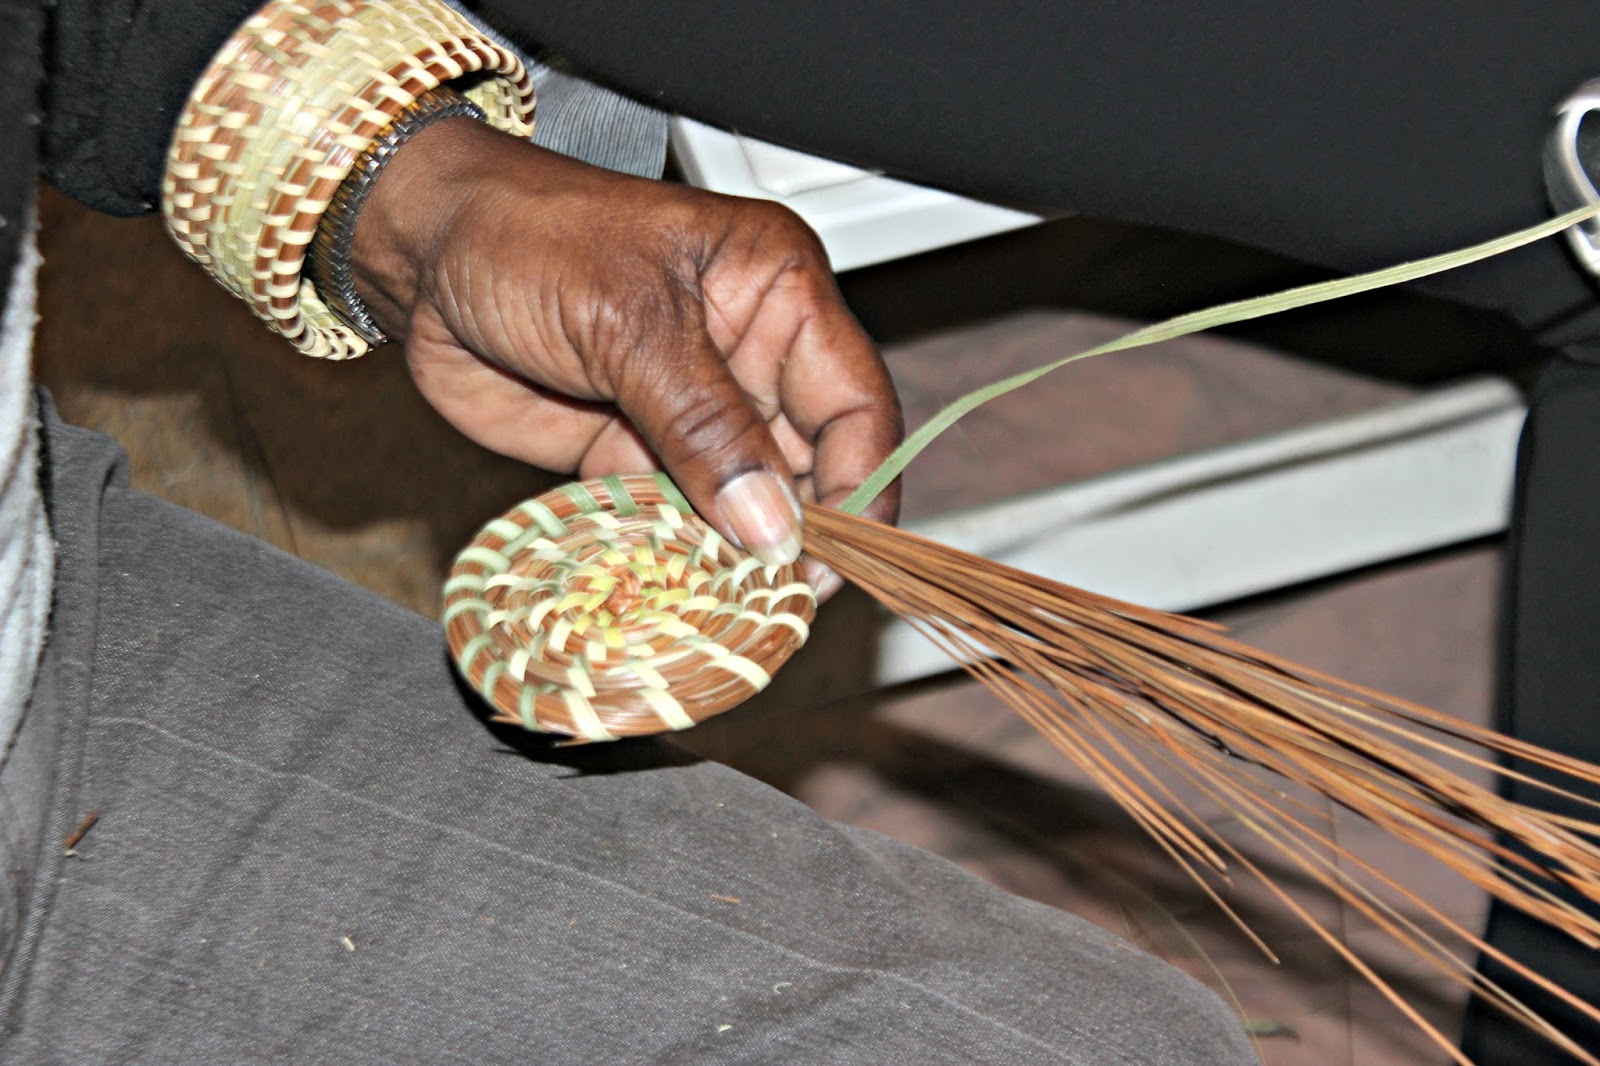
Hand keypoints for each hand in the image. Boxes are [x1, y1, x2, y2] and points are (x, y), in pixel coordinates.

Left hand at [350, 118, 901, 595]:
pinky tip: (679, 592)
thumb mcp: (630, 325)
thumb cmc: (527, 239)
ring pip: (748, 501)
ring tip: (734, 610)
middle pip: (812, 464)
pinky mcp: (638, 452)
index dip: (861, 486)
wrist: (419, 252)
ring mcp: (695, 409)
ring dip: (740, 557)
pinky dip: (682, 557)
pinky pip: (680, 518)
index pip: (856, 404)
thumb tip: (774, 529)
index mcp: (778, 291)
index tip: (837, 560)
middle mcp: (750, 353)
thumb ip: (707, 429)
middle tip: (783, 602)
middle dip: (801, 534)